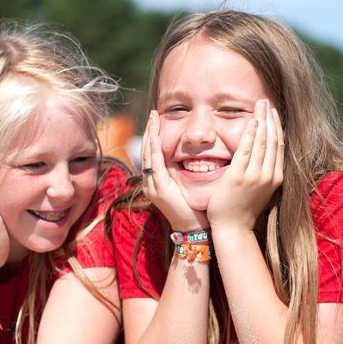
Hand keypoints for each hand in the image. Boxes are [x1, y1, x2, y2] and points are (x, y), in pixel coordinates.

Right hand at [140, 111, 207, 231]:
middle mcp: (150, 182)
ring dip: (151, 135)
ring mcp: (153, 186)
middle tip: (153, 113)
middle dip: (150, 130)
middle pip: (146, 150)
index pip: (152, 153)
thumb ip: (184, 170)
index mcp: (156, 181)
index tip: (157, 119)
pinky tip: (156, 138)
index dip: (153, 135)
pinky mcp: (159, 190)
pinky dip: (154, 150)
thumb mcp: (186, 186)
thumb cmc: (195, 209)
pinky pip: (154, 166)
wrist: (193, 230)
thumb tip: (195, 154)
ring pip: (148, 155)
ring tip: (153, 119)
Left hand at [207, 100, 284, 232]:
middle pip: (273, 140)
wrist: (233, 228)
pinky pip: (247, 150)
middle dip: (271, 118)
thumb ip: (263, 172)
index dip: (277, 127)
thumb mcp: (261, 189)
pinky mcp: (239, 176)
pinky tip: (251, 121)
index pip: (280, 146)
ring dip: (262, 120)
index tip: (274, 112)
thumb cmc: (244, 209)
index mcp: (276, 178)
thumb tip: (263, 156)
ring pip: (263, 142)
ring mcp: (255, 176)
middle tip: (266, 102)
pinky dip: (251, 134)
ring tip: (260, 105)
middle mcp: (269, 175)